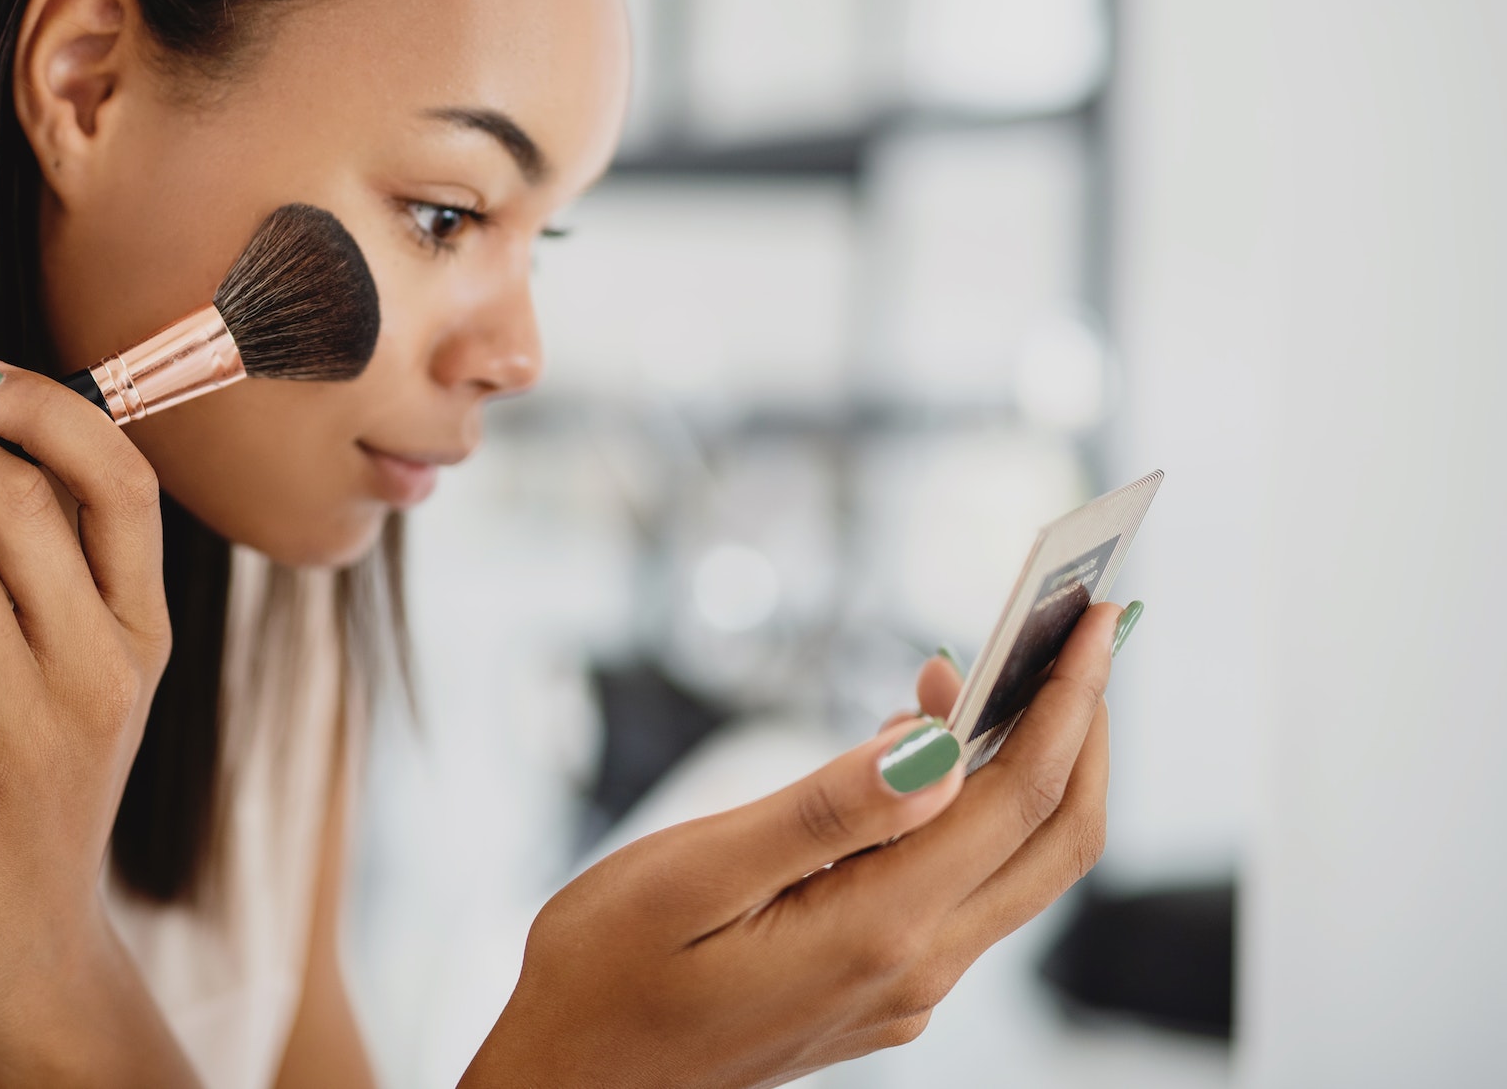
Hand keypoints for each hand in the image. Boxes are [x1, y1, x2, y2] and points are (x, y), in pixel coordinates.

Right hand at [461, 604, 1117, 1088]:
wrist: (570, 1081)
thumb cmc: (603, 973)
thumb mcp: (692, 875)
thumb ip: (823, 814)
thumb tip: (939, 751)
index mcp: (874, 932)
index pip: (1016, 801)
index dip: (1067, 705)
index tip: (1097, 622)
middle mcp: (912, 971)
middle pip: (1051, 841)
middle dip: (1082, 730)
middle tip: (1082, 634)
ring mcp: (901, 991)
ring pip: (1013, 870)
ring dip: (1027, 769)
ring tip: (991, 673)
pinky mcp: (877, 993)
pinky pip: (959, 893)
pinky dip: (971, 814)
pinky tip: (921, 759)